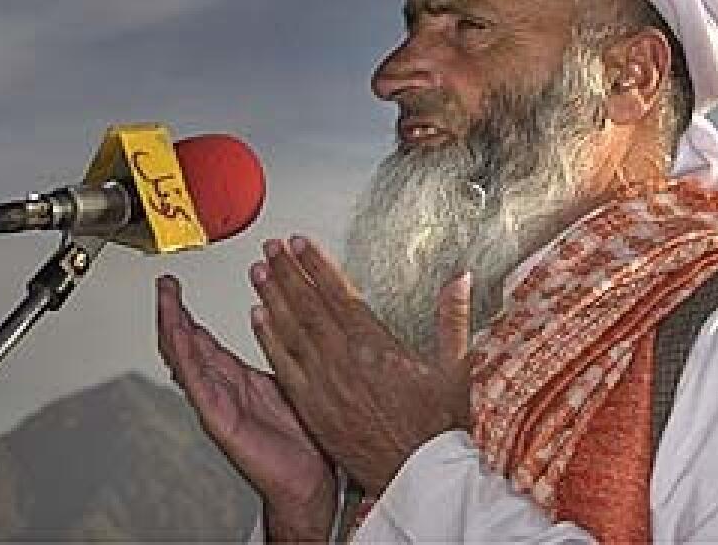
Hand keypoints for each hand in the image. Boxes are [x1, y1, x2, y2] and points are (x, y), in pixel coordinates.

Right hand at [156, 275, 336, 540]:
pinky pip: (199, 385)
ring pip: (186, 360)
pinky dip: (187, 360)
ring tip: (166, 302)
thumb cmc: (300, 435)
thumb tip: (273, 323)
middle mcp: (222, 389)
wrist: (307, 477)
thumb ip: (273, 353)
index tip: (174, 287)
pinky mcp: (220, 420)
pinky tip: (180, 341)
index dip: (185, 312)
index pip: (202, 339)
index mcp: (235, 378)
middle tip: (165, 286)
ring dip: (174, 328)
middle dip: (173, 313)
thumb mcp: (285, 381)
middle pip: (186, 345)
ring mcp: (217, 404)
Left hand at [249, 236, 471, 495]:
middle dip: (288, 272)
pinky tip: (257, 318)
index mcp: (376, 347)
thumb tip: (461, 279)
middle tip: (272, 247)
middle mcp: (344, 362)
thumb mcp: (456, 368)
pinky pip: (283, 365)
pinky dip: (269, 338)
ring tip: (259, 271)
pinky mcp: (312, 407)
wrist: (415, 474)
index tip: (301, 244)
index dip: (317, 266)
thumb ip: (453, 318)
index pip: (338, 295)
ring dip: (273, 297)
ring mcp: (324, 385)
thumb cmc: (436, 426)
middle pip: (308, 307)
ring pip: (291, 331)